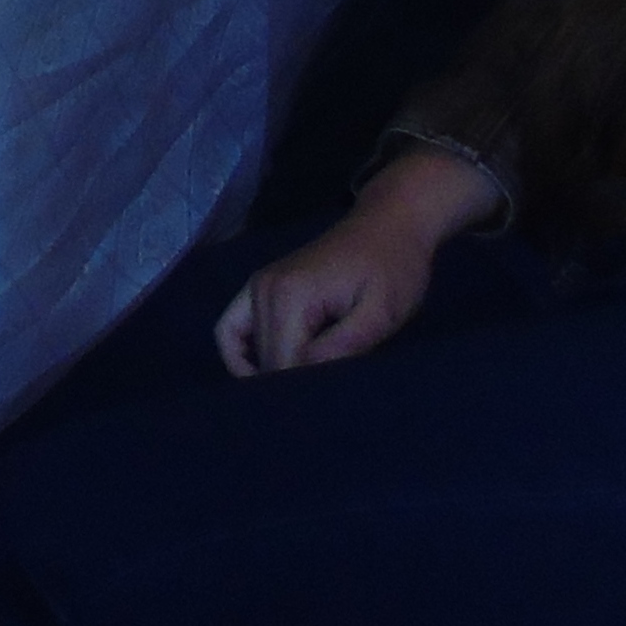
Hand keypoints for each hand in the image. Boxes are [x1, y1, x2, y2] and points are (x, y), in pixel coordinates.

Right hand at [214, 149, 495, 375]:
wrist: (389, 223)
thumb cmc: (394, 268)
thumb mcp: (381, 313)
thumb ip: (342, 347)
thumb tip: (305, 381)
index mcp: (291, 297)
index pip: (281, 366)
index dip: (305, 392)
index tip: (332, 402)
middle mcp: (262, 291)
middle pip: (262, 362)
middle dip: (288, 387)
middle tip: (324, 402)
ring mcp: (256, 287)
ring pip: (241, 350)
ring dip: (265, 375)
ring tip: (299, 392)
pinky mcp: (259, 288)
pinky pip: (231, 330)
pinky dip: (240, 354)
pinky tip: (266, 371)